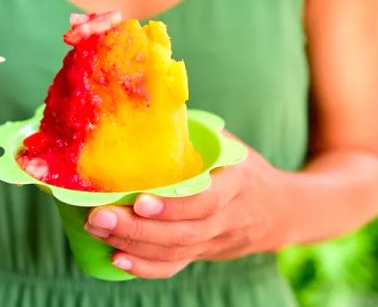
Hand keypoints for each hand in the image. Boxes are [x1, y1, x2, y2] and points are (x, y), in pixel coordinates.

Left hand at [84, 148, 290, 278]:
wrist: (280, 211)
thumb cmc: (245, 170)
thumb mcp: (230, 147)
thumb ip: (194, 135)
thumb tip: (147, 110)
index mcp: (238, 184)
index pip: (207, 200)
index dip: (173, 205)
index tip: (139, 201)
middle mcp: (229, 218)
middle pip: (185, 232)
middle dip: (137, 228)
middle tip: (99, 217)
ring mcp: (217, 242)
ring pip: (177, 252)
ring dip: (133, 244)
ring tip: (98, 230)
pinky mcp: (204, 255)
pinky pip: (176, 267)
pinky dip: (145, 267)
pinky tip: (117, 258)